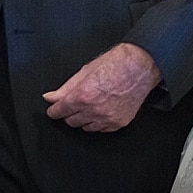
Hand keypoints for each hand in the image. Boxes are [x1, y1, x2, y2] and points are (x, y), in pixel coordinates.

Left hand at [42, 43, 161, 131]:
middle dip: (69, 113)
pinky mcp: (119, 123)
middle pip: (71, 121)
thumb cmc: (117, 63)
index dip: (54, 110)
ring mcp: (108, 118)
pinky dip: (98, 122)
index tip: (53, 110)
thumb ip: (66, 88)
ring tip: (90, 104)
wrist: (141, 65)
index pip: (60, 111)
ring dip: (83, 118)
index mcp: (83, 95)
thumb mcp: (86, 71)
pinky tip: (101, 109)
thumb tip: (50, 97)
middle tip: (74, 103)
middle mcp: (94, 110)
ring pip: (85, 127)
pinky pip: (101, 129)